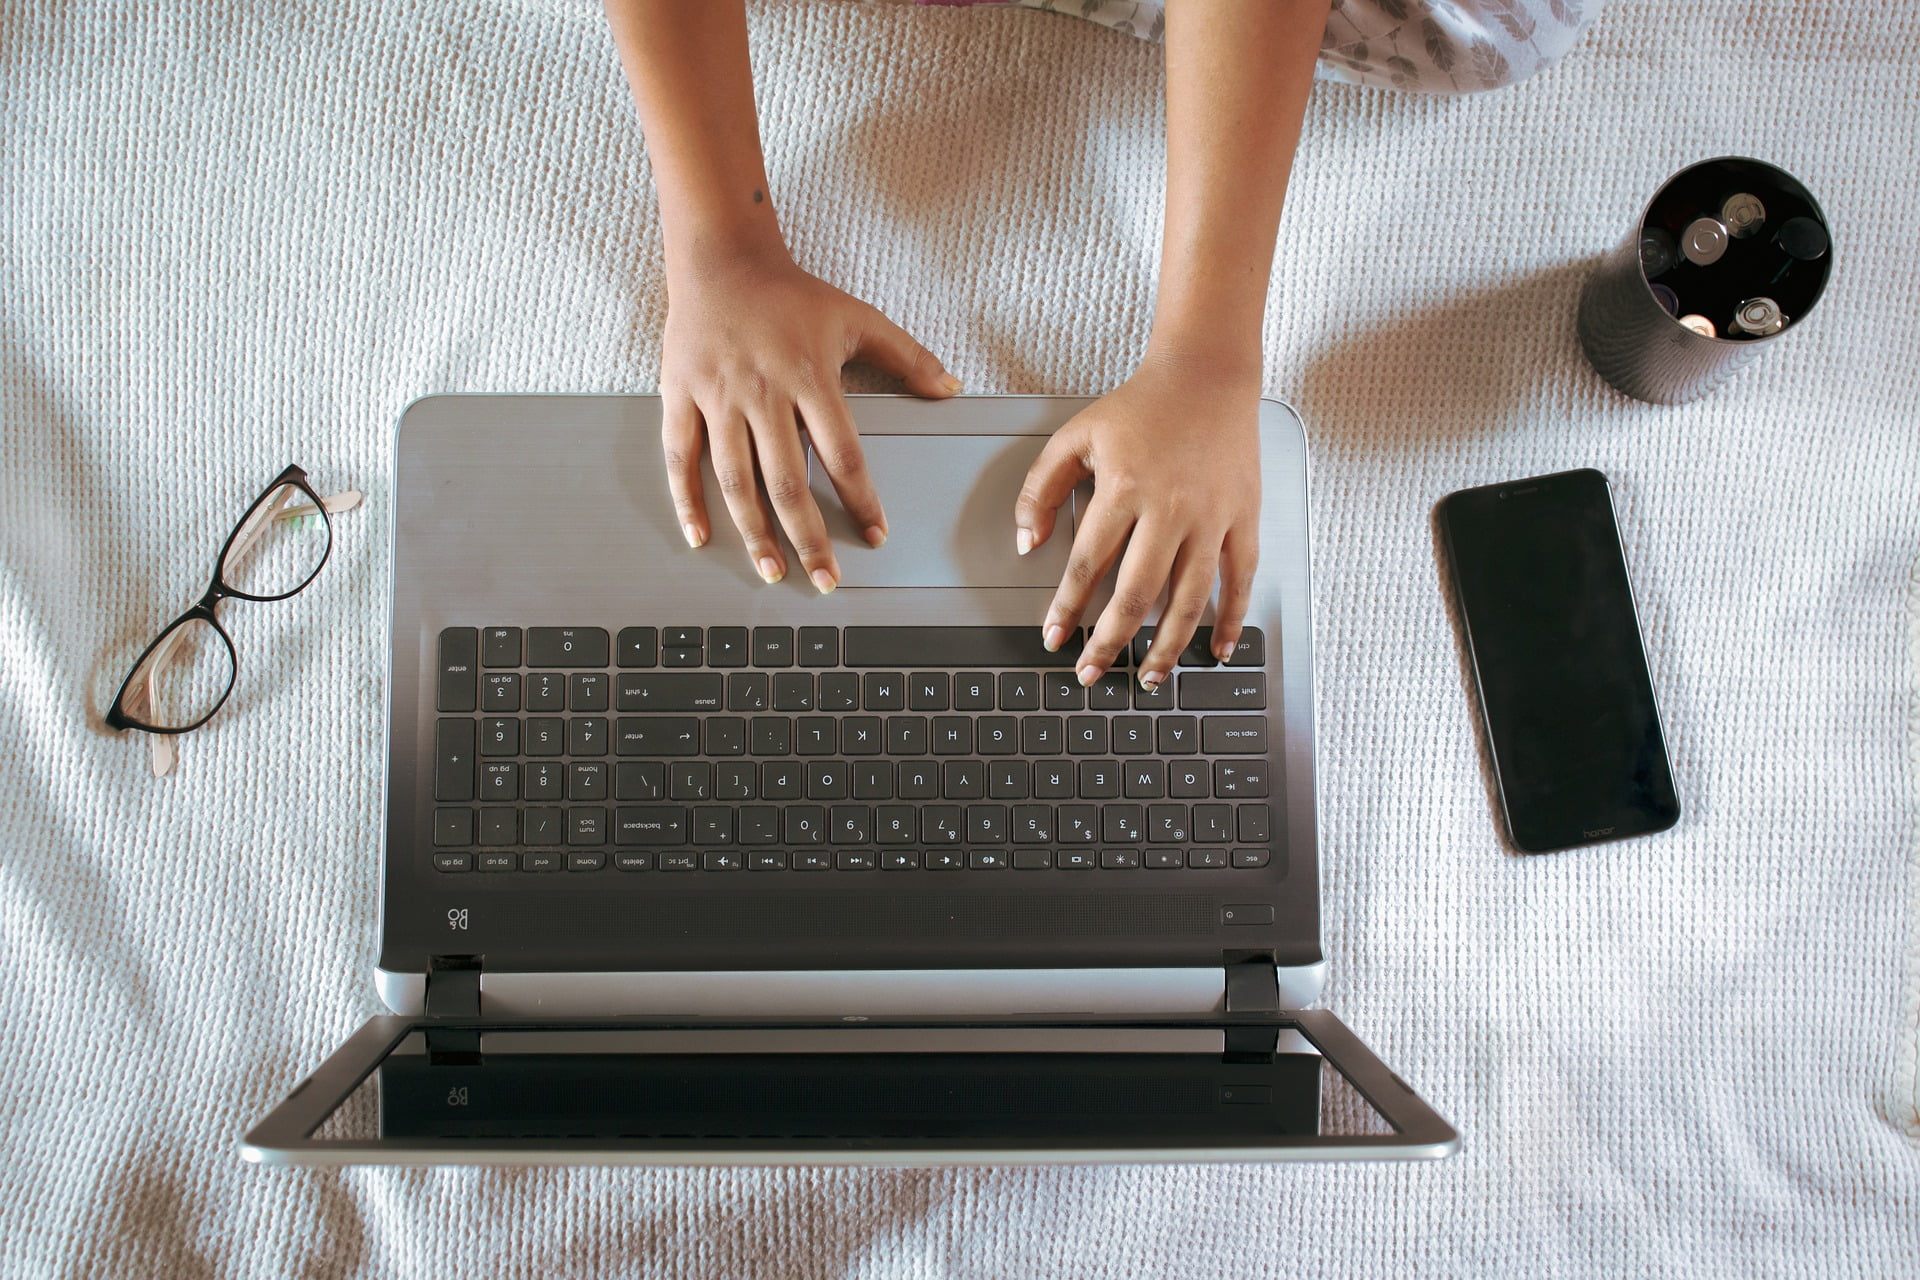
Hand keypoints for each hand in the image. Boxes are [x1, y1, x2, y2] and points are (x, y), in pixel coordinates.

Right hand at [662, 248, 959, 589]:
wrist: (721, 259)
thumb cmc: (791, 294)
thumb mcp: (856, 316)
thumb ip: (908, 355)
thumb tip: (951, 388)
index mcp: (809, 377)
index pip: (842, 455)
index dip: (861, 501)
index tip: (875, 536)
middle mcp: (762, 393)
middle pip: (786, 481)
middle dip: (808, 537)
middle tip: (826, 579)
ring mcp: (717, 398)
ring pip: (734, 479)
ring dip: (754, 532)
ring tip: (773, 570)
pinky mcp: (679, 396)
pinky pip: (679, 457)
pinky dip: (686, 501)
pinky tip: (701, 537)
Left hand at [1014, 356, 1260, 687]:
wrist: (1207, 374)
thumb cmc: (1141, 407)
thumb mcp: (1075, 436)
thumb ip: (1040, 489)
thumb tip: (1028, 543)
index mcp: (1124, 488)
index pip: (1090, 565)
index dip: (1068, 608)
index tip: (1054, 639)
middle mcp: (1170, 508)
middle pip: (1136, 594)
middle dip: (1110, 642)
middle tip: (1092, 673)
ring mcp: (1212, 516)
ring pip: (1189, 599)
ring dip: (1168, 646)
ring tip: (1150, 678)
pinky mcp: (1244, 517)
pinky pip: (1240, 579)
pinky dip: (1231, 619)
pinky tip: (1218, 649)